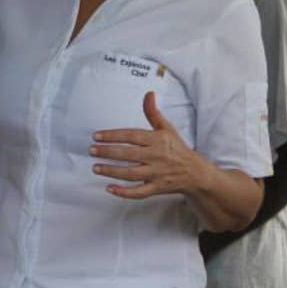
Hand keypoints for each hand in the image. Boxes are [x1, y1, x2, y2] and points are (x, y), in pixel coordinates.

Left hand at [91, 91, 206, 199]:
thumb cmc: (176, 148)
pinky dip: (124, 192)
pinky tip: (110, 188)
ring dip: (112, 171)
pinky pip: (139, 192)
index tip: (96, 136)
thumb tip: (148, 94)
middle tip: (92, 150)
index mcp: (157, 140)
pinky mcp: (157, 188)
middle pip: (129, 155)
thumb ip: (153, 113)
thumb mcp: (166, 128)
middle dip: (108, 152)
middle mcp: (156, 156)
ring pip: (131, 174)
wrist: (194, 172)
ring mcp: (156, 174)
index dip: (113, 136)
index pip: (132, 136)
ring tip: (96, 167)